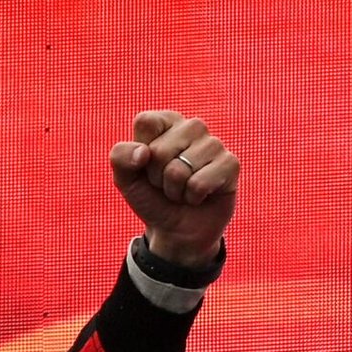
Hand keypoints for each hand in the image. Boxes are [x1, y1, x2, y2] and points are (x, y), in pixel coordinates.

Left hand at [109, 110, 238, 268]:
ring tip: (183, 190)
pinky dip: (193, 198)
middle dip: (156, 177)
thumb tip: (143, 152)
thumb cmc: (152, 198)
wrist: (176, 229)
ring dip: (175, 190)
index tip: (146, 165)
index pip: (146, 122)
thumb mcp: (126, 179)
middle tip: (166, 184)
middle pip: (160, 151)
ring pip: (179, 169)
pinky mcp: (230, 163)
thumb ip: (120, 157)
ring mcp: (214, 143)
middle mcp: (192, 127)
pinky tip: (199, 196)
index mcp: (167, 122)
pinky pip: (199, 183)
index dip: (140, 153)